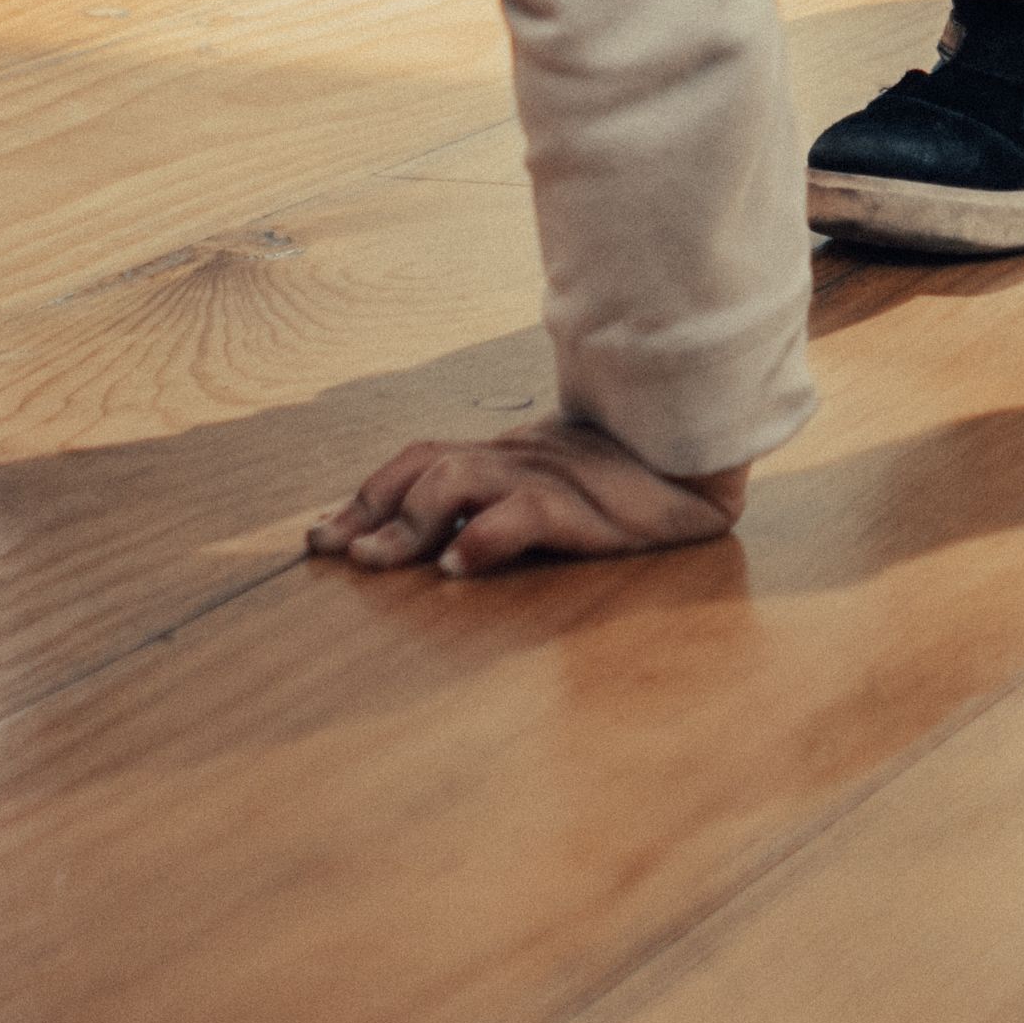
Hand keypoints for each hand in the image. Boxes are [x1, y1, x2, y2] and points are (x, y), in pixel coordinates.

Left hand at [307, 416, 746, 576]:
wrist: (701, 456)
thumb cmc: (625, 484)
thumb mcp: (548, 493)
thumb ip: (497, 508)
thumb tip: (433, 553)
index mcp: (505, 455)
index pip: (419, 460)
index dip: (367, 495)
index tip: (322, 536)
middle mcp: (518, 458)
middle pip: (426, 466)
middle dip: (372, 512)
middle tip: (334, 552)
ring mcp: (550, 476)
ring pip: (462, 479)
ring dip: (412, 523)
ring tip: (380, 563)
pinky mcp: (587, 505)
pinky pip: (527, 513)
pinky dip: (488, 537)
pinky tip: (461, 567)